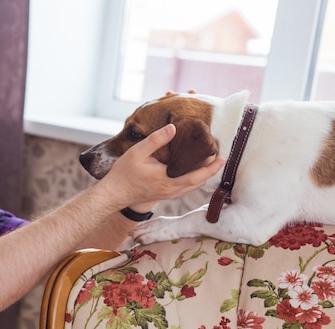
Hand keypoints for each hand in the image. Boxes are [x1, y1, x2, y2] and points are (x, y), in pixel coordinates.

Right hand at [100, 124, 223, 211]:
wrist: (113, 194)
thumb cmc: (123, 174)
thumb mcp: (137, 152)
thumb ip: (156, 139)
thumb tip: (173, 127)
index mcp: (167, 180)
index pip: (196, 175)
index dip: (211, 167)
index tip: (222, 157)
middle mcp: (171, 190)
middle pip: (199, 182)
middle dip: (210, 170)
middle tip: (219, 156)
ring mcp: (168, 194)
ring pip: (192, 186)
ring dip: (203, 175)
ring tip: (209, 162)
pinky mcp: (164, 195)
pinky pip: (185, 188)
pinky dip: (193, 179)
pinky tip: (193, 170)